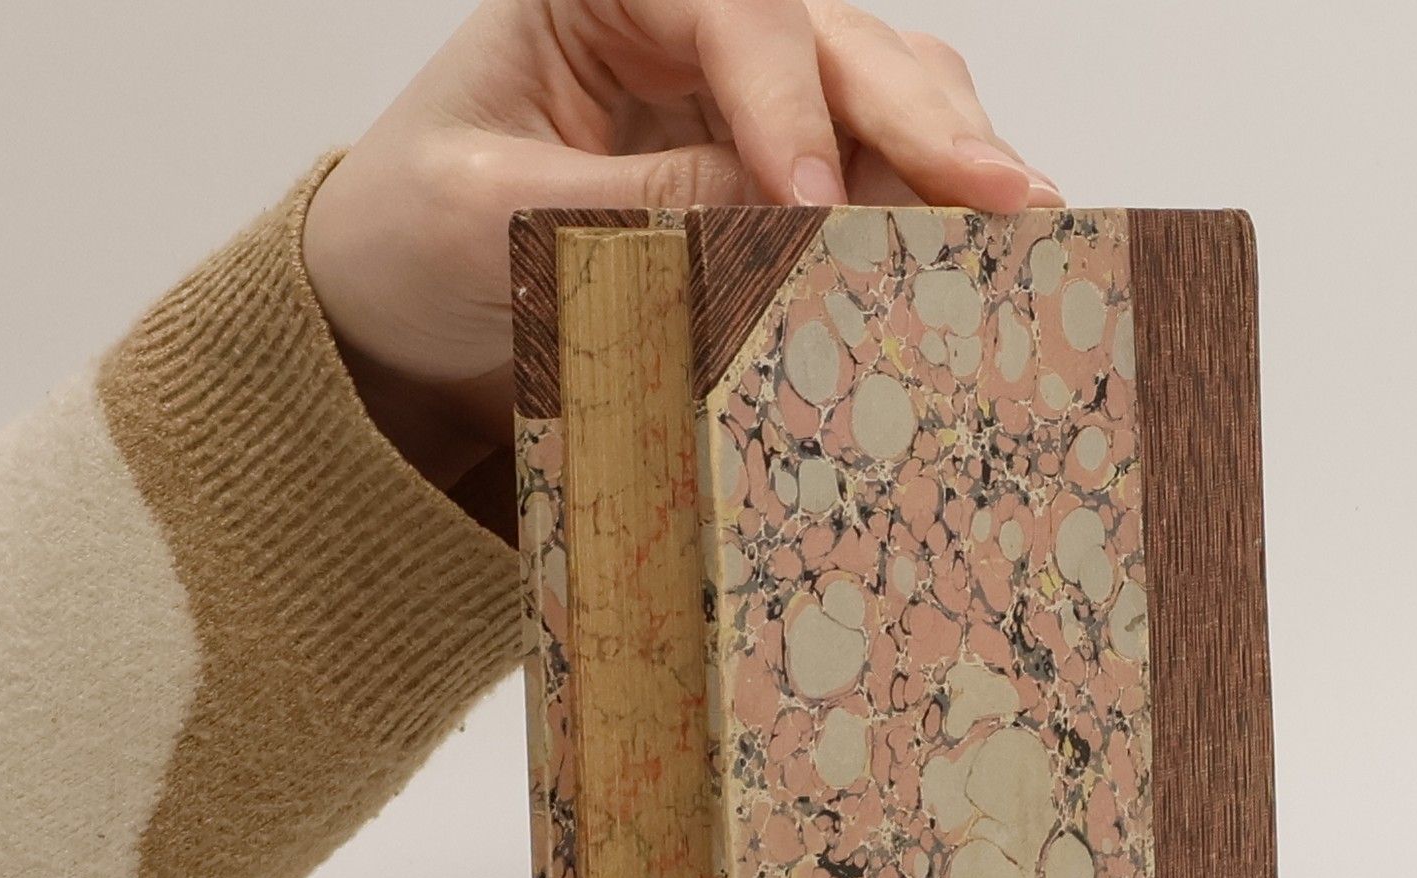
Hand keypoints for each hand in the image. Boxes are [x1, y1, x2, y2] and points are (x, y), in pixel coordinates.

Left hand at [303, 0, 1060, 489]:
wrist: (396, 308)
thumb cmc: (413, 237)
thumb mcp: (496, 216)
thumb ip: (633, 202)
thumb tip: (778, 209)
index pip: (732, 10)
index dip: (789, 105)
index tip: (812, 209)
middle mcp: (690, 24)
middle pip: (836, 39)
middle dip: (923, 119)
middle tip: (1007, 195)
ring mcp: (740, 96)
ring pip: (880, 86)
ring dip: (949, 152)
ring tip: (1020, 221)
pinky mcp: (769, 172)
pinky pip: (870, 171)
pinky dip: (926, 210)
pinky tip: (980, 249)